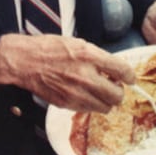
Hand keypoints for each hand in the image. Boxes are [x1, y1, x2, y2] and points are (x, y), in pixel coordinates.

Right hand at [0, 34, 135, 112]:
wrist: (26, 62)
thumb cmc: (50, 49)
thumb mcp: (78, 44)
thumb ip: (97, 57)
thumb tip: (113, 68)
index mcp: (89, 56)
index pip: (121, 70)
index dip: (129, 75)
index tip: (129, 77)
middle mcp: (86, 77)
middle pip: (117, 95)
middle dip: (118, 91)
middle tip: (113, 85)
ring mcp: (77, 93)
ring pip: (105, 107)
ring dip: (105, 100)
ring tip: (98, 90)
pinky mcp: (68, 105)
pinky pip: (89, 110)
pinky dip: (91, 104)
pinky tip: (84, 94)